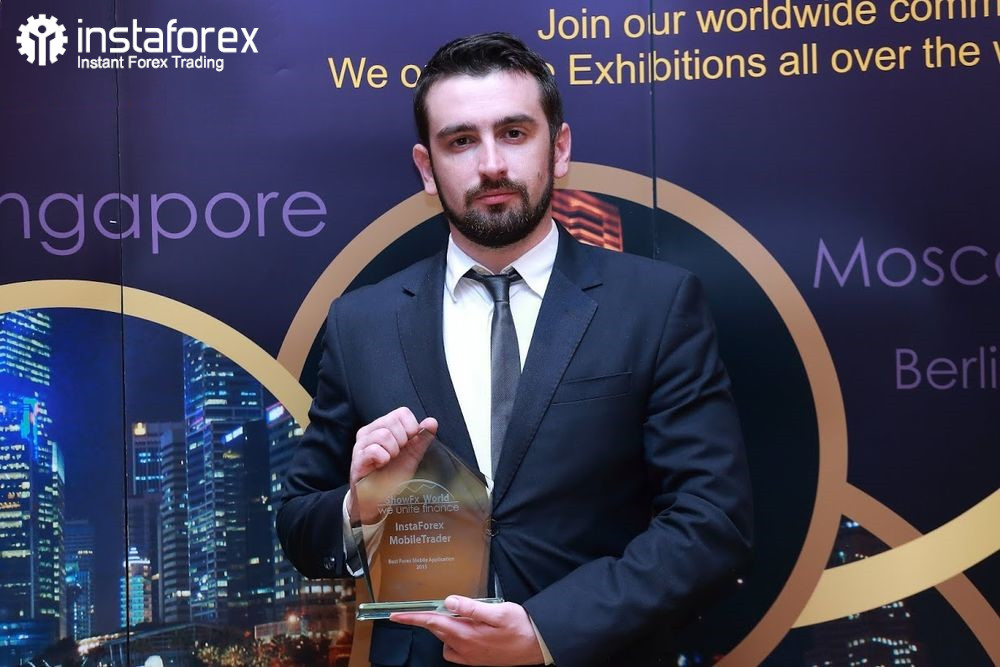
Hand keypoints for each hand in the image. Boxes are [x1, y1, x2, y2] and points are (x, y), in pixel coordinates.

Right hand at [347, 407, 436, 522]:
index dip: (411, 428)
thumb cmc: (392, 474)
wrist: (378, 500)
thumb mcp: (412, 455)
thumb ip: (422, 438)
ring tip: (389, 460)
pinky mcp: (357, 459)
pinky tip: (382, 465)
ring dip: (393, 451)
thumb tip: (432, 421)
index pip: (402, 412)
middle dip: (402, 441)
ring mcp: (360, 445)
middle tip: (397, 454)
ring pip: (384, 435)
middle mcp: (369, 431)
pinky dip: (384, 458)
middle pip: (393, 421)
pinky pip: (374, 450)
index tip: (408, 443)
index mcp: (382, 426)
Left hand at [391, 596, 544, 665]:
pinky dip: (452, 639)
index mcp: (466, 634)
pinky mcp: (476, 660)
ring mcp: (469, 656)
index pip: (433, 623)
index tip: (396, 615)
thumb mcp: (498, 612)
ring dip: (443, 627)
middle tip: (423, 608)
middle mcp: (464, 648)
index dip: (413, 618)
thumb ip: (471, 608)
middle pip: (437, 631)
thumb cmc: (520, 627)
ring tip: (454, 615)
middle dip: (428, 619)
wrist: (537, 646)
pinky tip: (464, 630)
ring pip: (445, 640)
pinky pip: (455, 650)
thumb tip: (448, 602)